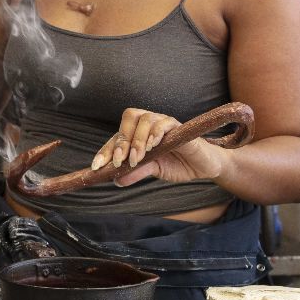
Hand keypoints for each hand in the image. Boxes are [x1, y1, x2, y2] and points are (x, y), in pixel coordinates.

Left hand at [91, 108, 226, 184]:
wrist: (203, 166)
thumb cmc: (177, 164)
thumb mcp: (153, 170)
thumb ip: (136, 172)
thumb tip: (116, 181)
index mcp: (139, 133)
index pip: (118, 137)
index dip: (106, 150)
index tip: (97, 166)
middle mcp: (149, 124)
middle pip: (128, 119)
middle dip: (120, 141)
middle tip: (118, 161)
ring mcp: (163, 123)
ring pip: (144, 119)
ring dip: (137, 140)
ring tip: (137, 158)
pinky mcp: (178, 127)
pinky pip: (164, 123)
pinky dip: (155, 133)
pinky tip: (152, 146)